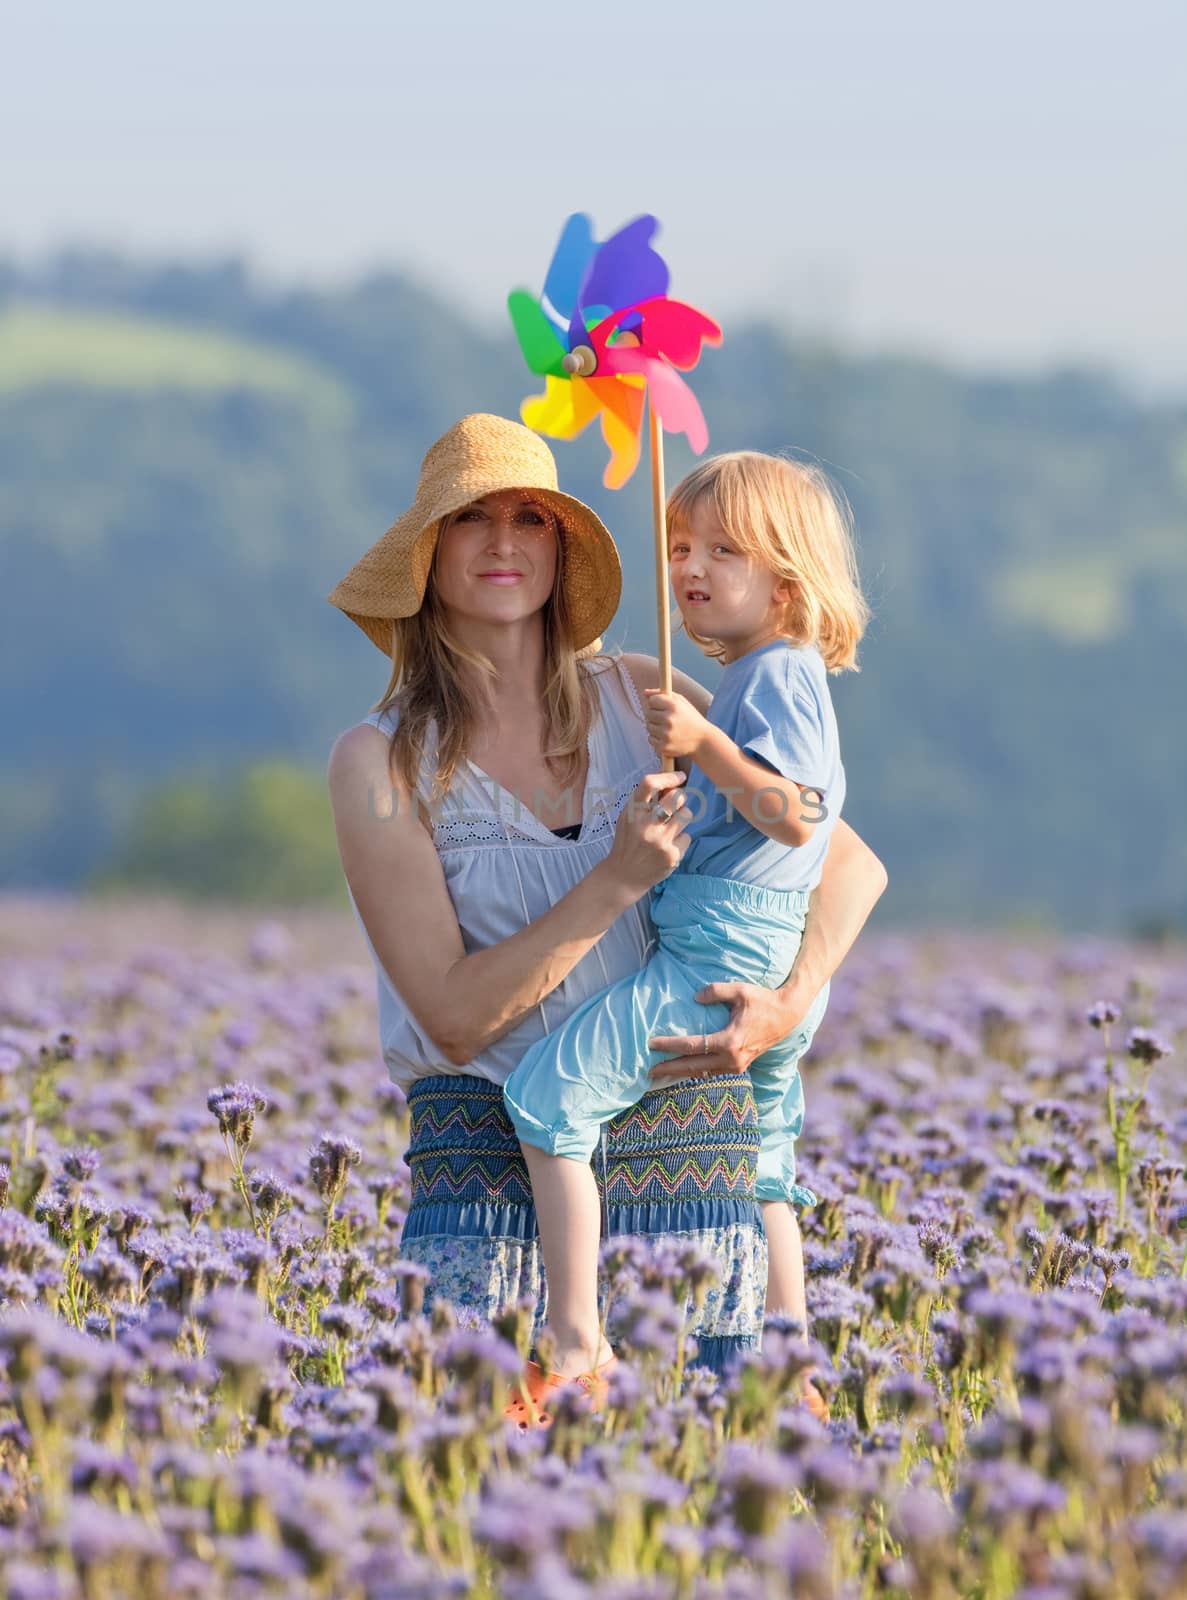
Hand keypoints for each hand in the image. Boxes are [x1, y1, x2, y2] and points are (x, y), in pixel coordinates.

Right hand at [600, 770, 690, 901]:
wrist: (624, 876)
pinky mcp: (672, 855)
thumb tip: (671, 785)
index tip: (680, 777)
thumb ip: (644, 803)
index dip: (668, 777)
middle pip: (677, 798)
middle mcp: (646, 825)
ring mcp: (660, 841)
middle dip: (680, 798)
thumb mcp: (628, 819)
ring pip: (686, 815)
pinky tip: (667, 848)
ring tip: (669, 829)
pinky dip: (680, 840)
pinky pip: (687, 837)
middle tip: (675, 806)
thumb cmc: (628, 843)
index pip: (649, 784)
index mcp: (632, 813)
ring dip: (681, 819)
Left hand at [642, 689, 710, 760]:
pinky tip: (667, 737)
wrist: (702, 740)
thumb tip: (645, 693)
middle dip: (655, 715)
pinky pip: (650, 739)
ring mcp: (666, 734)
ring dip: (655, 727)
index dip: (656, 703)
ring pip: (648, 726)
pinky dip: (656, 738)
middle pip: (648, 713)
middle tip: (666, 718)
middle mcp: (669, 719)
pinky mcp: (664, 746)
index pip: (652, 700)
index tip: (662, 707)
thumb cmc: (690, 718)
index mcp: (674, 706)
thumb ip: (662, 694)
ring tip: (668, 728)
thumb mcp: (681, 702)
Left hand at [648, 979, 810, 1081]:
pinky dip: (696, 1072)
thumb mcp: (739, 990)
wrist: (787, 1015)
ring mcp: (737, 1066)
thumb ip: (715, 992)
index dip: (669, 1045)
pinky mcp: (740, 1066)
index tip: (651, 1043)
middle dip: (669, 1069)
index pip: (691, 1046)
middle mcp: (732, 1059)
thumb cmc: (762, 1000)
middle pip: (692, 1067)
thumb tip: (695, 998)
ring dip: (681, 1073)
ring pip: (702, 1073)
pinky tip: (683, 1070)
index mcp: (730, 1041)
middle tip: (647, 1071)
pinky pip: (712, 1072)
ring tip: (661, 1074)